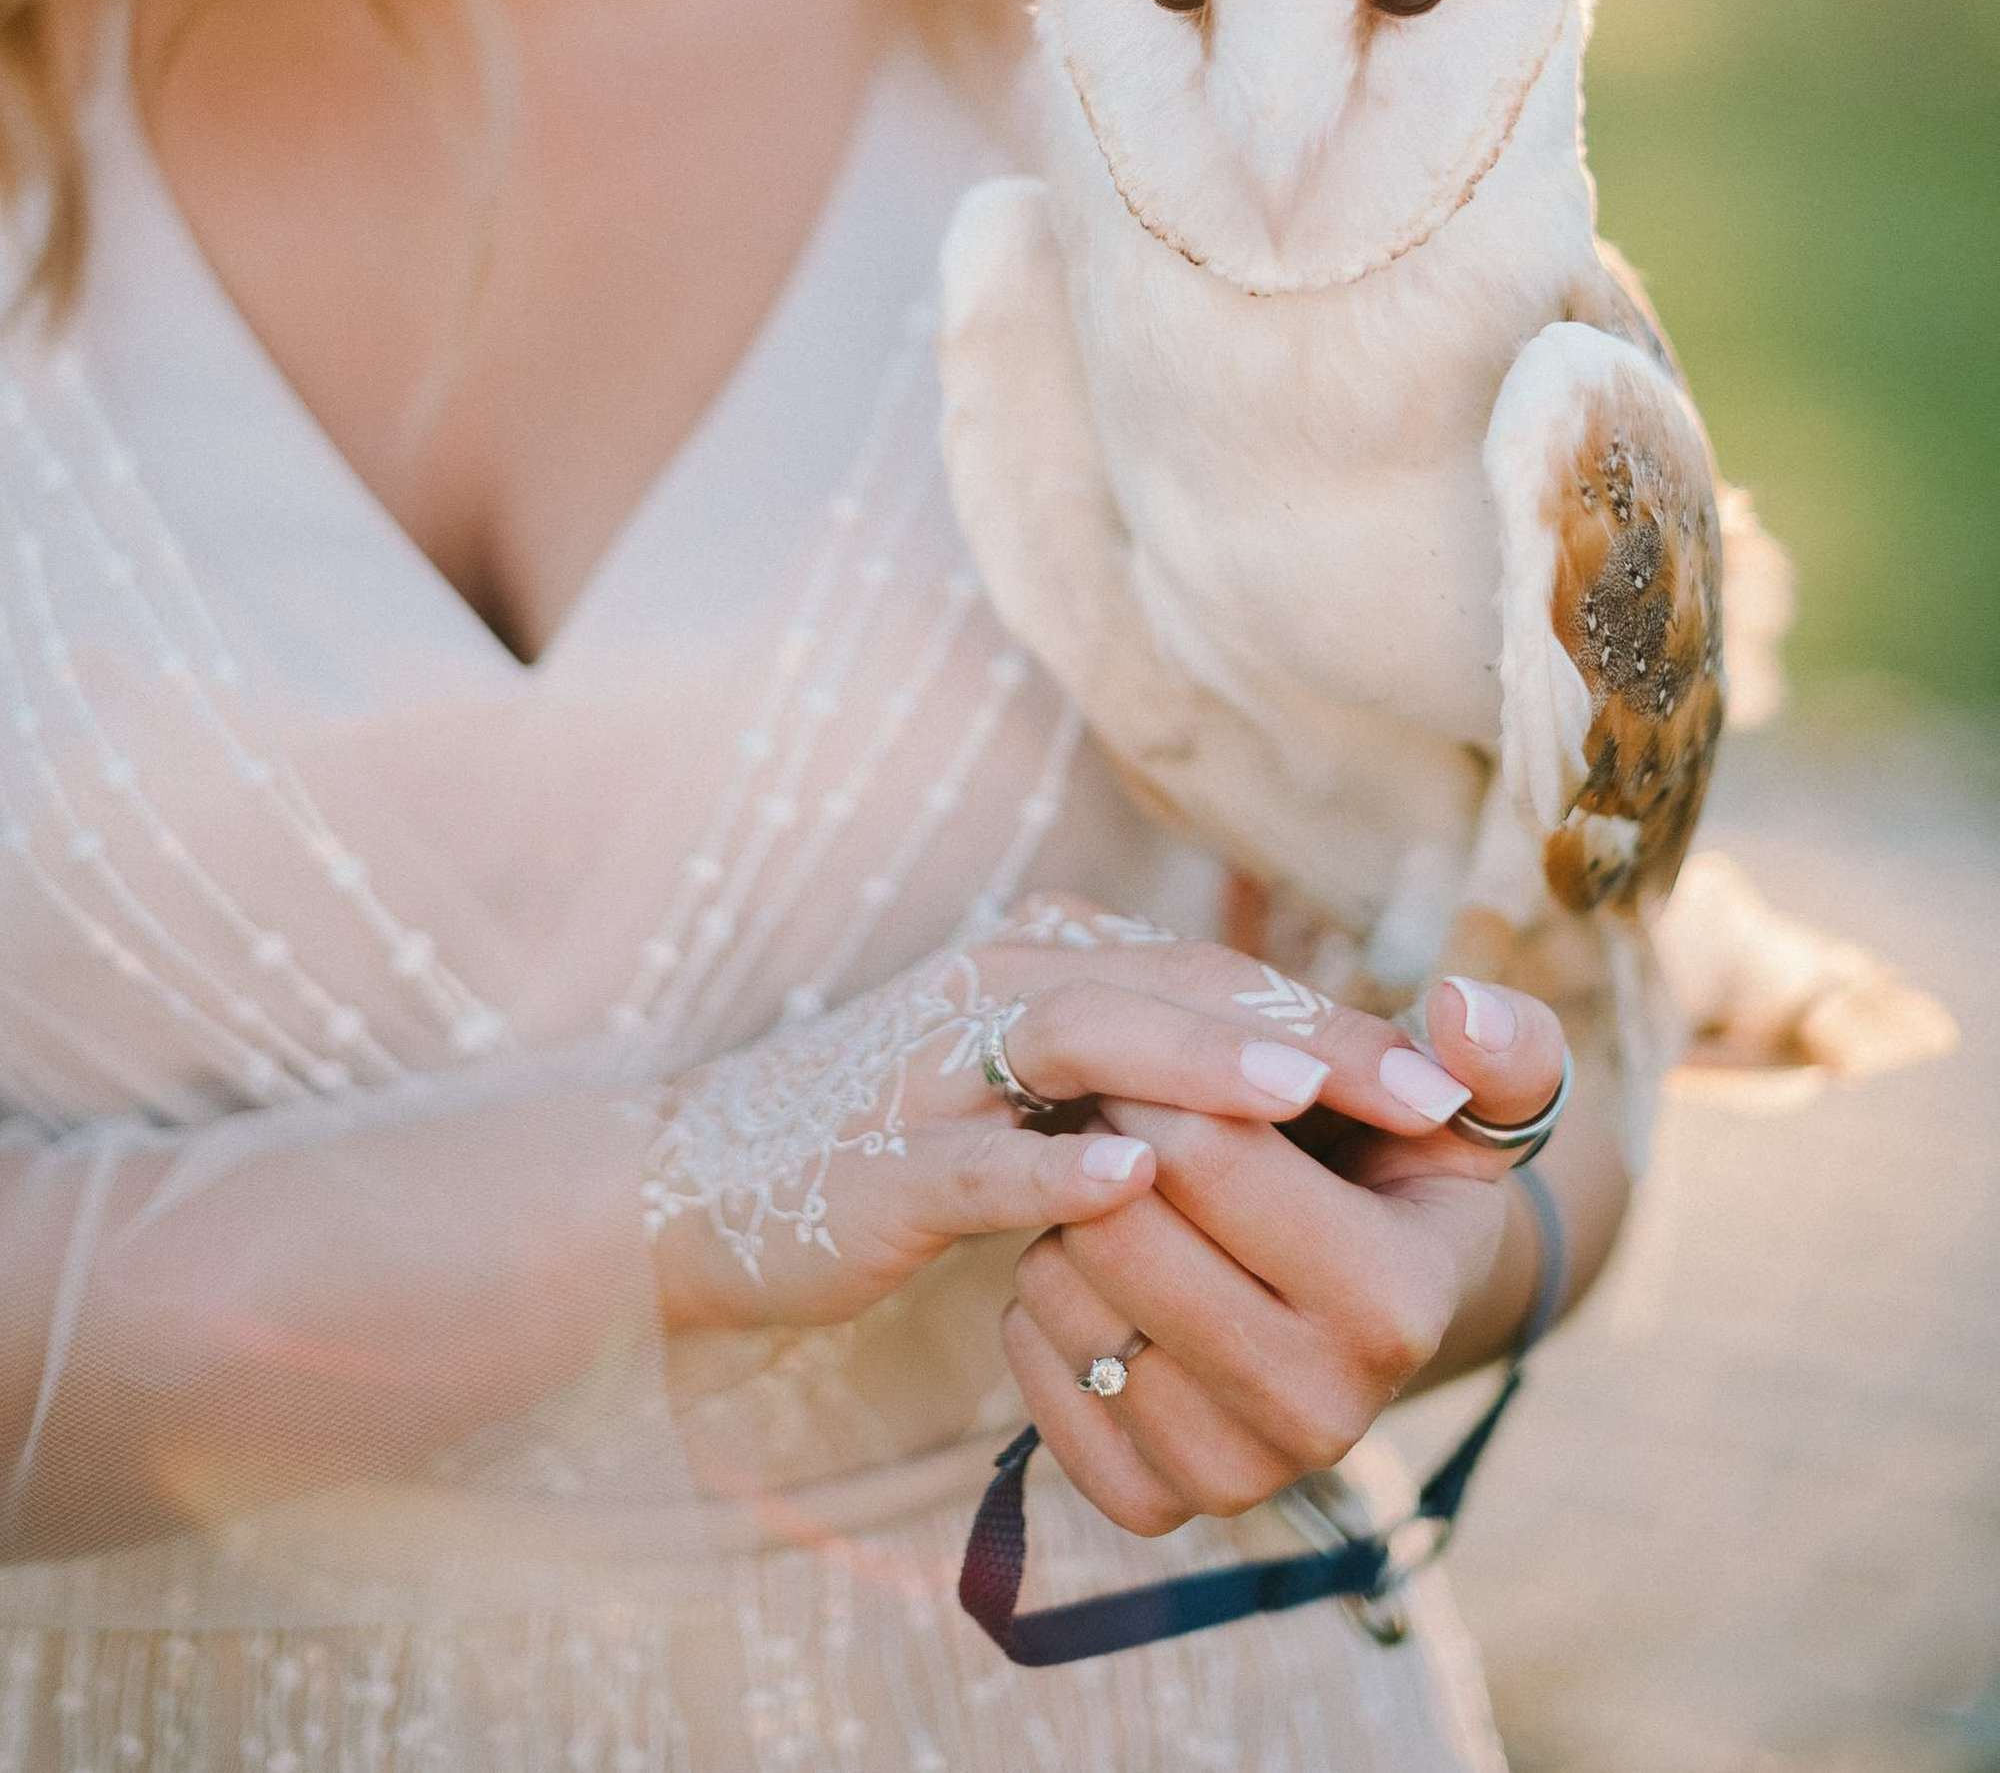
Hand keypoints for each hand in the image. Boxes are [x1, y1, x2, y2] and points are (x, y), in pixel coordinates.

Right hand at [641, 896, 1495, 1335]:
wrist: (686, 1185)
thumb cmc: (879, 1142)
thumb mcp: (1019, 1090)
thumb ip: (1134, 1074)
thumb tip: (1290, 1086)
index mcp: (1044, 968)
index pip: (1215, 975)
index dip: (1334, 1015)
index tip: (1452, 1075)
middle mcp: (996, 991)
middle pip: (1176, 987)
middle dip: (1310, 1034)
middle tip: (1431, 1089)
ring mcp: (930, 1071)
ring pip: (1085, 1040)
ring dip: (1201, 1062)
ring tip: (1305, 1095)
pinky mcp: (874, 1162)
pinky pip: (973, 1156)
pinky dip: (1051, 1165)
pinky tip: (1130, 1184)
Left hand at [1002, 971, 1570, 1534]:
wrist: (1366, 1302)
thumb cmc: (1405, 1171)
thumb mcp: (1464, 1104)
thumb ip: (1502, 1046)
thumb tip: (1464, 1004)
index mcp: (1395, 1303)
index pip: (1205, 1153)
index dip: (1169, 1079)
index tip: (1173, 1060)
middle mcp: (1323, 1413)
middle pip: (1119, 1227)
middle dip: (1107, 1144)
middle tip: (1131, 1117)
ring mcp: (1240, 1473)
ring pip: (1065, 1296)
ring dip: (1067, 1220)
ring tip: (1129, 1198)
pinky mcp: (1159, 1504)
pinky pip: (1039, 1382)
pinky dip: (1043, 1314)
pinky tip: (1105, 1281)